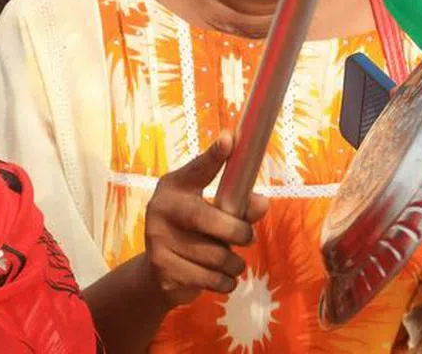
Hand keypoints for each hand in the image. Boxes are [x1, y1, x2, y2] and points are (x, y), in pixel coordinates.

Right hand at [144, 133, 269, 307]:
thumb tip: (262, 204)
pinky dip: (225, 281)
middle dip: (238, 232)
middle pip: (209, 219)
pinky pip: (208, 278)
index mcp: (175, 186)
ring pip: (214, 254)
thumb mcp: (213, 210)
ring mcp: (158, 240)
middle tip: (249, 238)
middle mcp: (161, 209)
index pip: (198, 168)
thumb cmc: (194, 231)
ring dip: (234, 262)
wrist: (158, 273)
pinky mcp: (163, 270)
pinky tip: (223, 277)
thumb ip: (239, 205)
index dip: (214, 156)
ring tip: (233, 262)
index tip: (230, 140)